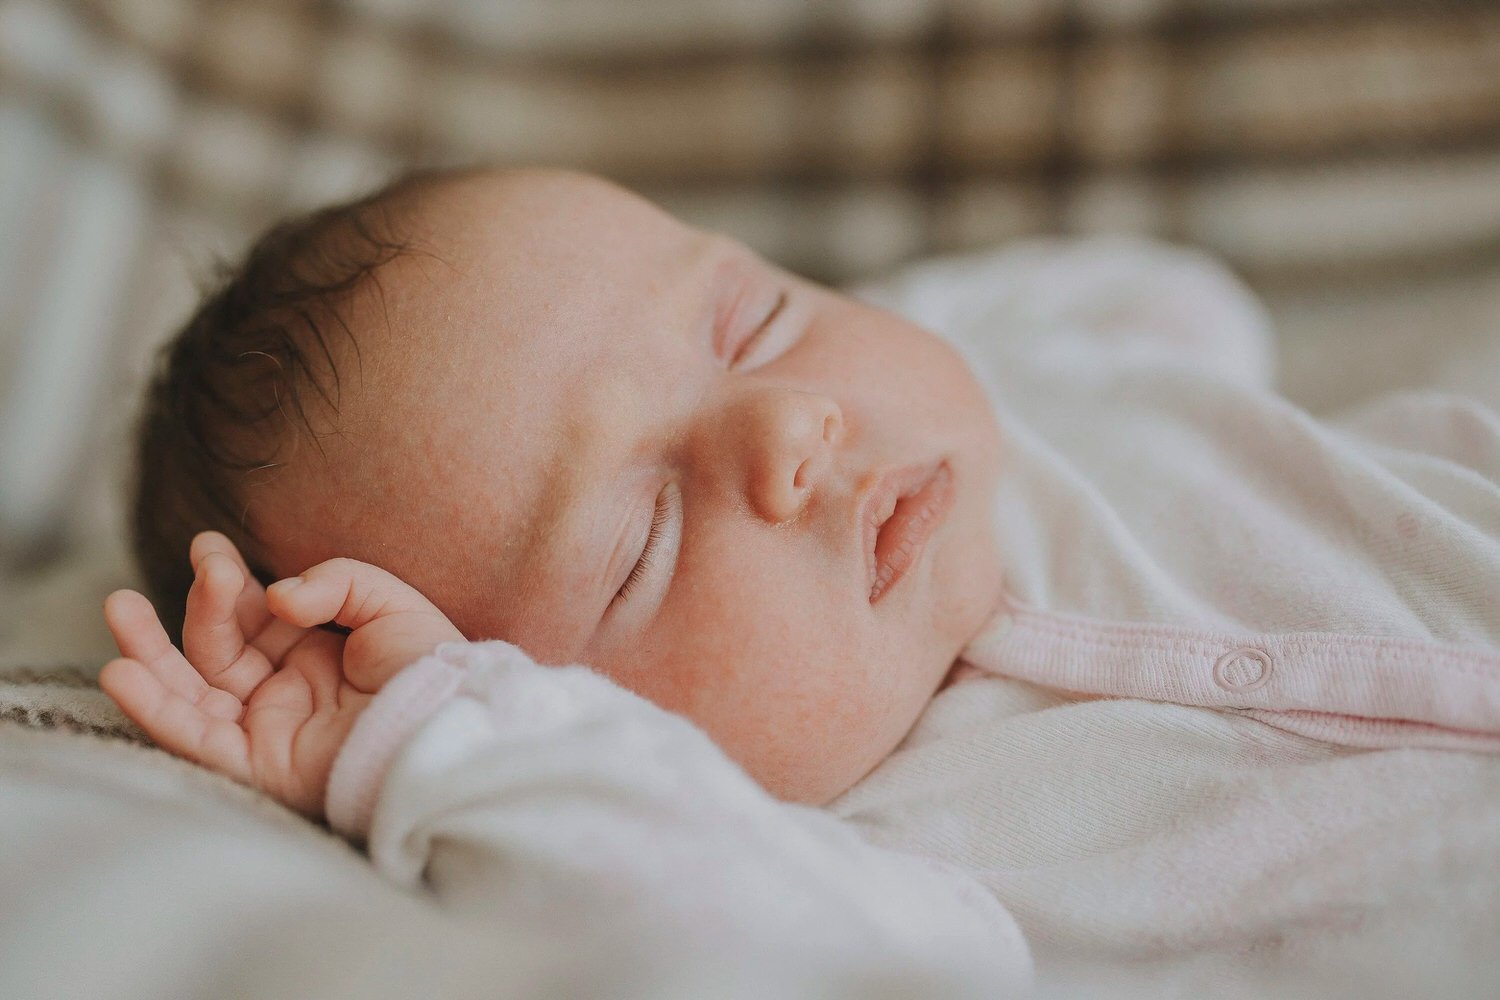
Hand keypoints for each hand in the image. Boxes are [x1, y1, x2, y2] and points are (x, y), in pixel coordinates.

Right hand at [101, 532, 462, 816]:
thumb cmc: (429, 669)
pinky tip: (122, 674)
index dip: (226, 583)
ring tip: (117, 609)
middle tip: (186, 566)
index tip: (208, 546)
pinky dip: (155, 710)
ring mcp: (268, 728)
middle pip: (217, 648)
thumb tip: (274, 595)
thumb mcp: (390, 602)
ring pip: (191, 692)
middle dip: (193, 607)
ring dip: (149, 653)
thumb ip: (332, 581)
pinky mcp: (259, 766)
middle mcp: (286, 690)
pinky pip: (196, 740)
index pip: (253, 616)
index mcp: (316, 652)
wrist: (448, 726)